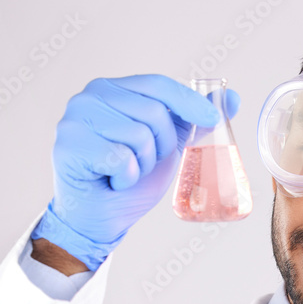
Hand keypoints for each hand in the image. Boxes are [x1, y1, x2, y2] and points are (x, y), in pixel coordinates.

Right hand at [32, 75, 238, 270]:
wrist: (100, 219)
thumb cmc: (129, 181)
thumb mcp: (166, 147)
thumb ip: (190, 120)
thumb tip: (232, 97)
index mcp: (112, 90)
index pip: (158, 84)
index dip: (189, 102)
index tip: (213, 120)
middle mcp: (90, 96)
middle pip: (153, 112)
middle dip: (160, 147)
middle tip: (141, 164)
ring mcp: (76, 118)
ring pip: (139, 136)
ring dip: (142, 165)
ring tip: (124, 173)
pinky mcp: (70, 145)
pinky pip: (121, 158)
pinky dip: (126, 177)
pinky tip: (110, 181)